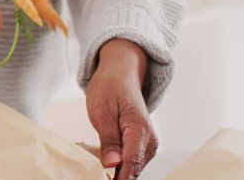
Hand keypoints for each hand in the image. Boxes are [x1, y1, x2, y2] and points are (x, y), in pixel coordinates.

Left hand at [85, 39, 157, 179]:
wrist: (122, 73)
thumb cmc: (110, 88)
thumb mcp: (102, 112)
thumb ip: (109, 140)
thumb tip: (112, 165)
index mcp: (140, 130)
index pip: (131, 164)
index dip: (117, 179)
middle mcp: (149, 140)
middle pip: (133, 170)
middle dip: (115, 177)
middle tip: (94, 175)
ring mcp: (148, 143)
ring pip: (132, 169)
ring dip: (117, 172)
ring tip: (97, 171)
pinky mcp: (142, 145)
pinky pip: (132, 162)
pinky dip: (119, 166)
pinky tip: (105, 164)